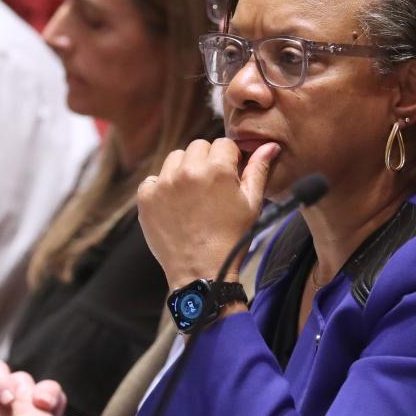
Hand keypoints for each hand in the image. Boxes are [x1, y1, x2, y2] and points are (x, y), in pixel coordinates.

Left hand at [137, 138, 279, 287]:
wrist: (201, 272)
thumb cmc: (232, 239)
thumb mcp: (252, 204)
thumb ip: (258, 170)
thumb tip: (270, 146)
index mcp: (217, 169)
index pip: (223, 143)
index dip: (229, 159)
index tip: (228, 178)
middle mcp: (188, 170)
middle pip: (198, 146)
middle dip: (206, 161)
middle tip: (210, 188)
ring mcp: (164, 183)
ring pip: (175, 158)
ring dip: (183, 170)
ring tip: (192, 197)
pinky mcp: (146, 198)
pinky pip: (153, 179)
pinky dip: (162, 188)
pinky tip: (174, 206)